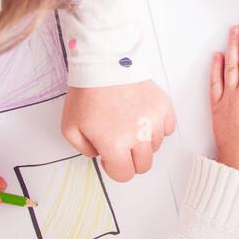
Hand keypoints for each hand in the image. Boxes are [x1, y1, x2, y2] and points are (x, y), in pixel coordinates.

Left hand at [61, 80, 175, 181]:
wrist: (103, 63)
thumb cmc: (86, 93)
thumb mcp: (70, 128)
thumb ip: (84, 150)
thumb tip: (101, 155)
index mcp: (115, 144)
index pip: (124, 175)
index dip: (114, 168)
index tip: (108, 156)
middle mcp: (138, 136)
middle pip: (144, 166)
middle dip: (131, 160)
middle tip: (121, 143)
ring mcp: (154, 120)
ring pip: (155, 147)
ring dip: (143, 141)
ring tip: (129, 123)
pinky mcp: (164, 107)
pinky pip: (168, 129)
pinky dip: (157, 127)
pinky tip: (142, 117)